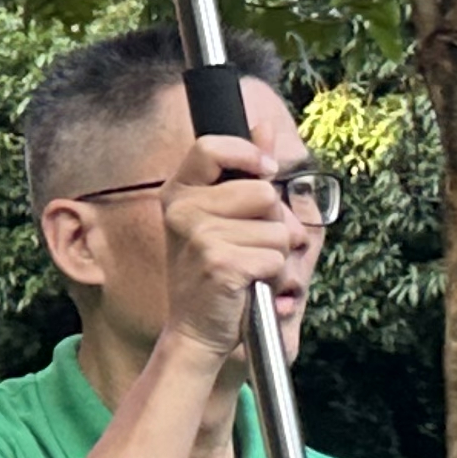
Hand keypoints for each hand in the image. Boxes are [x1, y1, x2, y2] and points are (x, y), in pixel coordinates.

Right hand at [160, 134, 310, 358]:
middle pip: (263, 193)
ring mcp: (199, 237)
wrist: (196, 330)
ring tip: (248, 268)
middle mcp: (182, 211)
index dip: (248, 153)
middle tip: (249, 246)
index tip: (266, 171)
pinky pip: (275, 258)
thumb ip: (244, 169)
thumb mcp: (222, 216)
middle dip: (273, 223)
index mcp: (179, 193)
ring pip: (277, 230)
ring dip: (275, 254)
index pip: (211, 147)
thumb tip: (266, 128)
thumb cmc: (213, 273)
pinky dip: (273, 277)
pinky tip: (248, 286)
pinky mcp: (220, 264)